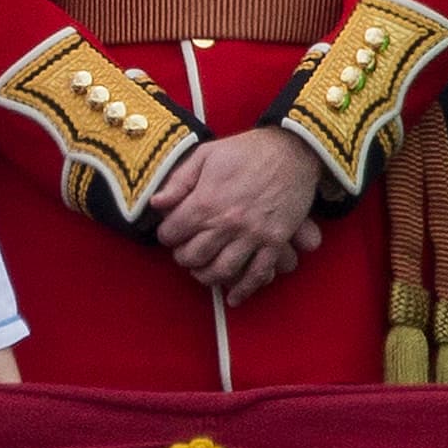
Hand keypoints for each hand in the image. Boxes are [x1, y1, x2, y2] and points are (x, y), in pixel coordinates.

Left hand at [151, 127, 322, 306]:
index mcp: (206, 202)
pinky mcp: (274, 242)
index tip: (170, 232)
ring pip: (221, 271)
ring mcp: (252, 235)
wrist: (291, 150)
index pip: (172, 233)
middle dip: (183, 257)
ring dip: (207, 276)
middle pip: (193, 257)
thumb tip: (156, 204)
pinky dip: (244, 290)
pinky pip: (257, 274)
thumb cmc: (245, 151)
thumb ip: (178, 181)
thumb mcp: (205, 155)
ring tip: (202, 270)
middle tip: (185, 252)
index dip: (167, 234)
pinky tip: (233, 297)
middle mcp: (227, 224)